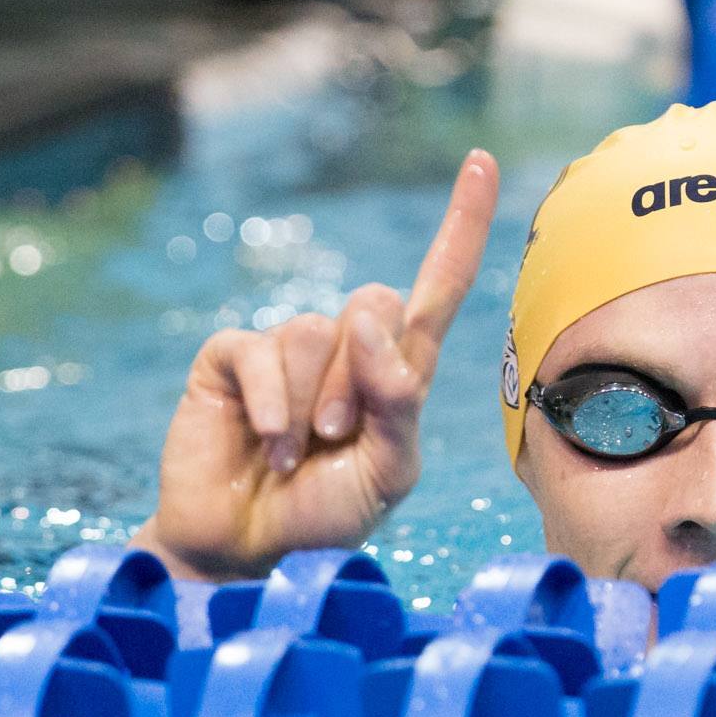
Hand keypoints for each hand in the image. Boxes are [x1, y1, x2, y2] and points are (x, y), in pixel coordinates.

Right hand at [134, 149, 498, 580]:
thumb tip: (369, 323)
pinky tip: (269, 441)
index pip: (436, 288)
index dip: (460, 226)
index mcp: (398, 373)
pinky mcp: (233, 359)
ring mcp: (288, 351)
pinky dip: (273, 402)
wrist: (249, 554)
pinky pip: (261, 349)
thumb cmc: (327, 516)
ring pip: (318, 331)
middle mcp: (346, 349)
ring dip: (314, 403)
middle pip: (376, 302)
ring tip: (298, 452)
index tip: (481, 162)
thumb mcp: (388, 471)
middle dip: (363, 379)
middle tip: (340, 438)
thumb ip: (397, 402)